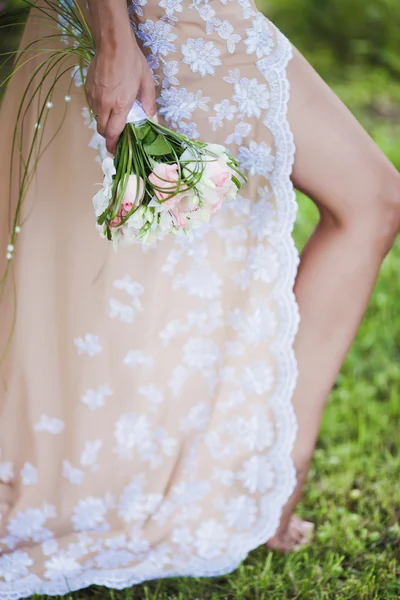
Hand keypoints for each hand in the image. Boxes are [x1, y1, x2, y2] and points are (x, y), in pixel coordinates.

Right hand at [86, 34, 156, 154]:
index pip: (112, 134)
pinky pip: (93, 107)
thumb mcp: (146, 82)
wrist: (112, 42)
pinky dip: (100, 110)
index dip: (114, 146)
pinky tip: (108, 102)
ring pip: (97, 119)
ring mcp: (94, 97)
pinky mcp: (88, 89)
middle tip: (117, 137)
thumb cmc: (131, 61)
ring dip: (105, 123)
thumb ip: (149, 103)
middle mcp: (104, 104)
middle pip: (102, 131)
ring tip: (115, 118)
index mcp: (119, 105)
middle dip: (109, 137)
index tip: (117, 151)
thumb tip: (152, 119)